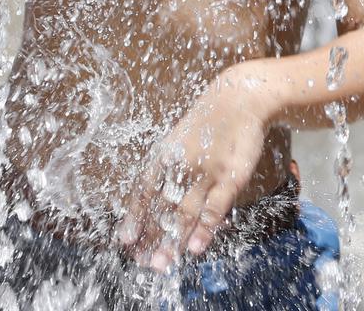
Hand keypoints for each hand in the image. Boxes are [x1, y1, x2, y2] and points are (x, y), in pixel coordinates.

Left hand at [115, 78, 268, 271]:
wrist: (239, 100)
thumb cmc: (209, 125)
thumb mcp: (184, 142)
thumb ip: (173, 170)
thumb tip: (158, 201)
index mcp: (166, 155)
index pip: (144, 189)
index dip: (134, 214)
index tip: (125, 239)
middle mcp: (182, 165)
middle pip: (162, 206)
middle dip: (151, 236)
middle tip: (142, 262)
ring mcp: (206, 172)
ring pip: (185, 212)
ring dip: (173, 240)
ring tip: (162, 263)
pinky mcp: (230, 177)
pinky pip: (214, 207)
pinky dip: (204, 228)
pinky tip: (195, 247)